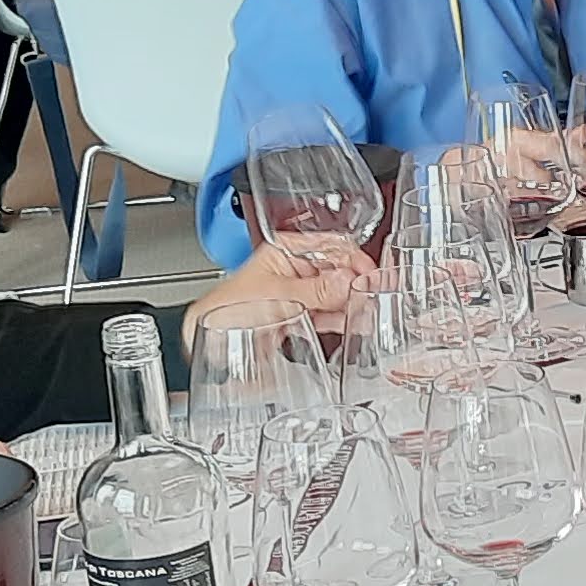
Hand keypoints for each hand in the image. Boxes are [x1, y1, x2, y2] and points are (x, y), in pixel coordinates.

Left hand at [188, 238, 372, 334]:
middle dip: (357, 283)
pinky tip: (355, 322)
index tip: (371, 274)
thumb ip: (316, 291)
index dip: (355, 259)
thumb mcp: (277, 295)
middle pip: (339, 271)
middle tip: (375, 294)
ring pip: (336, 294)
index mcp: (287, 250)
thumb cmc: (228, 307)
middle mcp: (296, 268)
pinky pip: (329, 313)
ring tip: (370, 310)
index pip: (332, 246)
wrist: (210, 339)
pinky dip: (344, 318)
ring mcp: (300, 292)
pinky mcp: (301, 315)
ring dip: (354, 302)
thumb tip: (350, 282)